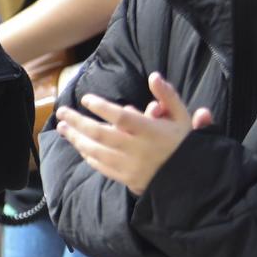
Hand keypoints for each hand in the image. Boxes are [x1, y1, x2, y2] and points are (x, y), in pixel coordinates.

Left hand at [56, 73, 216, 195]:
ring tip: (62, 127)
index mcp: (151, 131)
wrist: (194, 179)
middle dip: (77, 122)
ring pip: (95, 151)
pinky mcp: (126, 179)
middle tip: (62, 111)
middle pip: (100, 134)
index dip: (102, 107)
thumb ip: (168, 96)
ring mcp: (130, 166)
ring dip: (76, 138)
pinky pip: (101, 166)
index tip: (86, 98)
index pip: (122, 117)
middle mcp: (138, 149)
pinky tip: (79, 146)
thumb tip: (154, 76)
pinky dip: (87, 155)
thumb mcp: (182, 117)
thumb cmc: (185, 143)